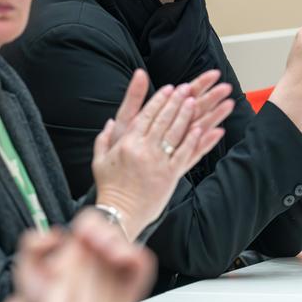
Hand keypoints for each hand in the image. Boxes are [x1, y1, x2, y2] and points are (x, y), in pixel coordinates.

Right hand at [0, 213, 155, 301]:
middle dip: (92, 247)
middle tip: (93, 232)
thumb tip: (22, 298)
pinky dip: (128, 282)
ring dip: (110, 258)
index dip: (72, 248)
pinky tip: (129, 268)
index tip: (73, 237)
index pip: (66, 270)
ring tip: (109, 242)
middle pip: (90, 271)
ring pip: (110, 282)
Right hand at [92, 74, 230, 237]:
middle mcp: (144, 150)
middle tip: (186, 88)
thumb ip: (104, 139)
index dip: (159, 100)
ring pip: (175, 133)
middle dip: (175, 101)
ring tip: (195, 101)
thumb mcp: (99, 160)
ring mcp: (158, 162)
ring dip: (186, 115)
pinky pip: (184, 154)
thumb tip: (109, 122)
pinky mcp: (170, 175)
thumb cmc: (109, 188)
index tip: (169, 88)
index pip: (146, 115)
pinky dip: (193, 140)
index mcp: (127, 143)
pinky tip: (201, 128)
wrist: (120, 213)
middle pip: (163, 120)